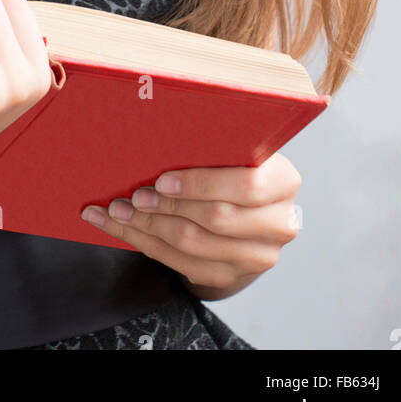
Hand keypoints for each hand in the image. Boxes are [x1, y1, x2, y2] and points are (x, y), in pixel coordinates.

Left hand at [80, 152, 300, 294]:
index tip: (161, 180)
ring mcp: (257, 256)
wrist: (246, 213)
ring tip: (117, 211)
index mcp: (283, 182)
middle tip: (131, 196)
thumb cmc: (231, 167)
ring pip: (193, 245)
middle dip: (166, 206)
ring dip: (147, 226)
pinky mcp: (231, 276)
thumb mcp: (234, 150)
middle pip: (216, 218)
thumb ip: (214, 143)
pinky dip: (146, 244)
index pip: (247, 186)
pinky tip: (122, 228)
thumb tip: (160, 125)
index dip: (201, 184)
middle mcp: (278, 224)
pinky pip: (181, 265)